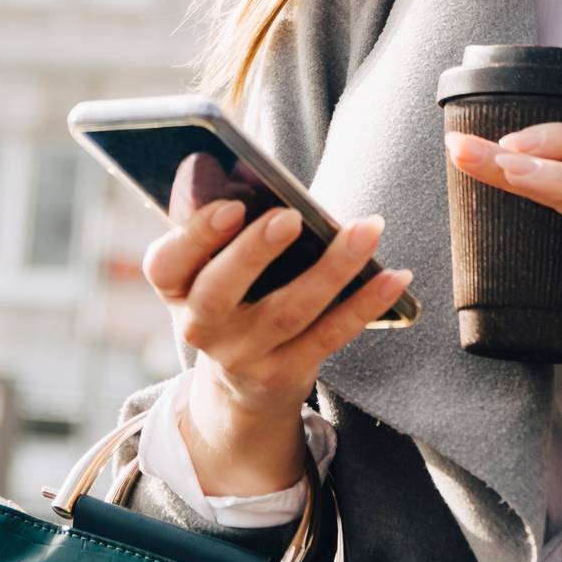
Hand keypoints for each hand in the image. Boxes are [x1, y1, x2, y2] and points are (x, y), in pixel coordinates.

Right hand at [140, 154, 412, 427]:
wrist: (240, 384)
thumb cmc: (234, 295)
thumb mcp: (211, 267)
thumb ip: (226, 229)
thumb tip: (256, 176)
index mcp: (175, 288)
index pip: (167, 264)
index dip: (197, 235)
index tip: (232, 205)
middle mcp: (200, 326)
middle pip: (220, 292)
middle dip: (255, 252)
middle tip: (291, 216)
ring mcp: (241, 355)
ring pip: (287, 311)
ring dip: (332, 268)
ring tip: (367, 229)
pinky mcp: (283, 375)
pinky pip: (329, 336)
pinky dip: (365, 304)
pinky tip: (395, 277)